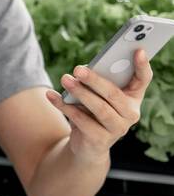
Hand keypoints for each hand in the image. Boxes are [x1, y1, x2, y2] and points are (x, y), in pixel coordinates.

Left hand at [45, 48, 151, 162]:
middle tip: (77, 69)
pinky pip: (81, 120)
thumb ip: (95, 83)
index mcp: (133, 97)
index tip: (138, 50)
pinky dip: (64, 106)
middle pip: (114, 94)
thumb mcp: (96, 95)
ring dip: (79, 92)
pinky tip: (52, 95)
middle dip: (95, 80)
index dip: (143, 65)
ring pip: (99, 108)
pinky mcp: (101, 139)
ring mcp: (118, 128)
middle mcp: (131, 113)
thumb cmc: (92, 112)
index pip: (143, 79)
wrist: (87, 145)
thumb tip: (81, 71)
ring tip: (64, 79)